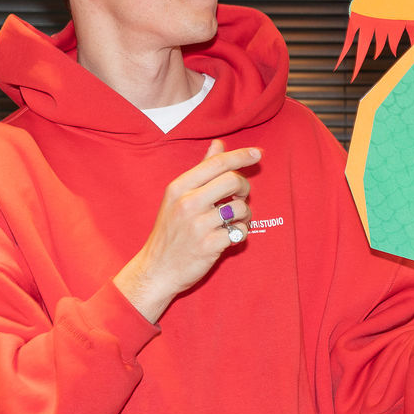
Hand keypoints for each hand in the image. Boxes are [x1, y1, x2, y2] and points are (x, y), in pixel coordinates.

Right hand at [114, 139, 259, 322]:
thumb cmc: (170, 231)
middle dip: (244, 187)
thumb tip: (218, 144)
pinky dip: (240, 233)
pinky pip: (240, 232)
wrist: (156, 270)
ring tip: (233, 220)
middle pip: (232, 180)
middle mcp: (187, 203)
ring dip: (244, 214)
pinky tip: (229, 236)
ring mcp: (198, 225)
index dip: (240, 155)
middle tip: (240, 197)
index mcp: (179, 187)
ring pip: (240, 208)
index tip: (257, 153)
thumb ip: (201, 170)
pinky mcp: (209, 246)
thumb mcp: (177, 197)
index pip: (216, 163)